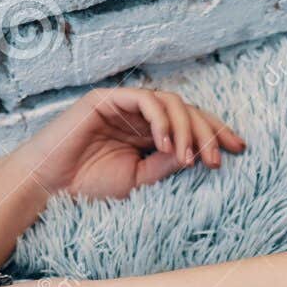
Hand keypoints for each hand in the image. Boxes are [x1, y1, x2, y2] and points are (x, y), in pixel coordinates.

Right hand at [8, 86, 245, 200]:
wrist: (47, 187)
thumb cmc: (87, 187)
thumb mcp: (138, 181)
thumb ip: (166, 165)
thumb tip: (199, 154)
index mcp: (149, 135)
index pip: (191, 126)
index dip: (215, 134)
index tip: (238, 150)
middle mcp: (140, 116)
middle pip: (187, 111)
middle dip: (208, 132)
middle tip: (218, 159)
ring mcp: (125, 105)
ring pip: (171, 103)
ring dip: (186, 129)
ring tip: (188, 159)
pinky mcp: (108, 99)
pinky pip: (146, 100)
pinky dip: (162, 120)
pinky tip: (168, 145)